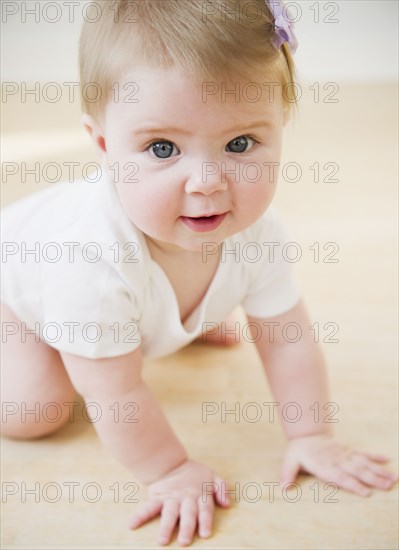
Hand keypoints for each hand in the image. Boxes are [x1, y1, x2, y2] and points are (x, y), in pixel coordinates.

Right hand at [128, 458, 229, 545]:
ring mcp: (170, 498)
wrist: (171, 463)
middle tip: (184, 542)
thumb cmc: (195, 475)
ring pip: (168, 513)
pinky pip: (148, 507)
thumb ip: (221, 489)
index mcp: (200, 495)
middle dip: (186, 527)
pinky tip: (131, 524)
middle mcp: (185, 499)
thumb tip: (227, 504)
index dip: (205, 521)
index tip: (205, 534)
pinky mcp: (157, 497)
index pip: (204, 509)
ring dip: (165, 527)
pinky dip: (139, 515)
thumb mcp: (212, 476)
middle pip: (187, 514)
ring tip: (161, 541)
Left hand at [280, 433, 397, 495]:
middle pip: (356, 471)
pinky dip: (375, 456)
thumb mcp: (289, 461)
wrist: (306, 434)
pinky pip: (363, 453)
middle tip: (388, 486)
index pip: (340, 477)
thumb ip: (287, 473)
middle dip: (373, 479)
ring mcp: (344, 454)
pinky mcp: (348, 450)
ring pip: (363, 463)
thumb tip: (284, 487)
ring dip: (378, 470)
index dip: (353, 484)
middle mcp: (337, 460)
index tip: (366, 492)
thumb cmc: (298, 451)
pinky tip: (387, 459)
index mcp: (324, 465)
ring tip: (393, 478)